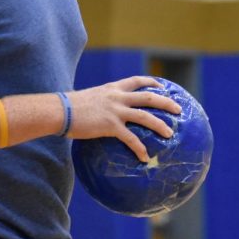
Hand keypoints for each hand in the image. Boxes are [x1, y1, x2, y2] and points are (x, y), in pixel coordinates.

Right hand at [67, 76, 181, 161]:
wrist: (59, 111)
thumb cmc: (69, 107)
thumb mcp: (90, 97)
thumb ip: (101, 101)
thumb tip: (102, 110)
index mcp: (113, 88)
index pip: (137, 81)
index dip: (152, 83)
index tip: (162, 87)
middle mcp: (117, 97)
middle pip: (148, 97)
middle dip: (166, 102)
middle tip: (178, 109)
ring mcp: (115, 110)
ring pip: (145, 116)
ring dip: (160, 125)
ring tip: (170, 133)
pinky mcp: (110, 125)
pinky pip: (130, 138)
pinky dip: (140, 148)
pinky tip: (145, 157)